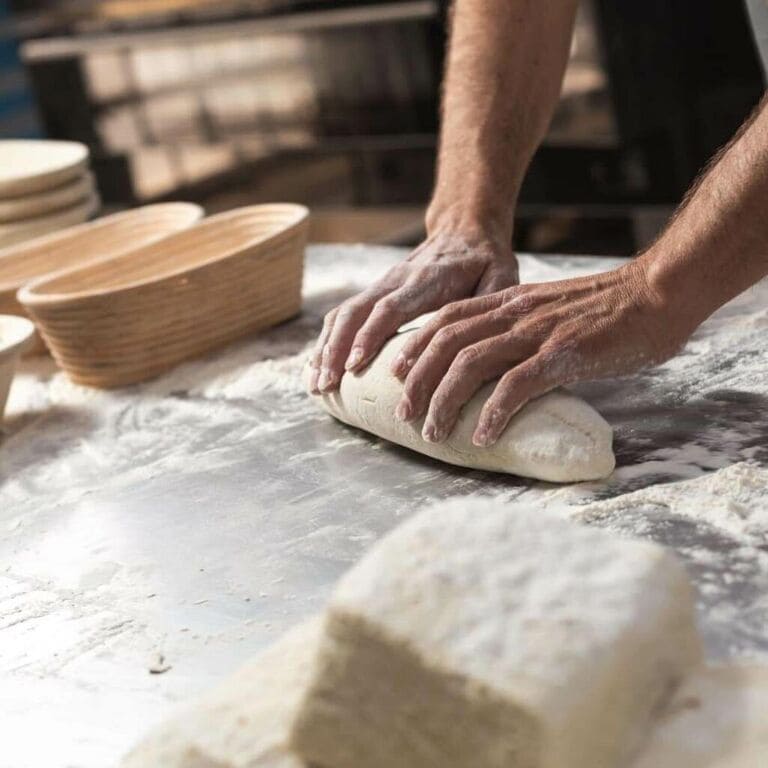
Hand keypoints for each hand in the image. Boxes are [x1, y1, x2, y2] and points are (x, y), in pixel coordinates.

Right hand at [307, 230, 518, 392]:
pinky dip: (327, 341)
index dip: (371, 335)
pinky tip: (318, 367)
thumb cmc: (485, 261)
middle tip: (326, 384)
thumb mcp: (501, 276)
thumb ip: (490, 304)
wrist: (464, 229)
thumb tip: (473, 342)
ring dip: (325, 348)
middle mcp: (397, 280)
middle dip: (336, 349)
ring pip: (343, 313)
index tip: (355, 364)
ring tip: (315, 384)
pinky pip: (343, 315)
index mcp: (427, 280)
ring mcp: (382, 285)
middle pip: (356, 311)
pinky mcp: (375, 293)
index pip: (391, 307)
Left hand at [391, 259, 687, 446]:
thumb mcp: (552, 309)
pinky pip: (516, 385)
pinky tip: (483, 437)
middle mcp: (516, 313)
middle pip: (448, 343)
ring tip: (433, 432)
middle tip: (405, 414)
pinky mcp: (564, 354)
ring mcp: (538, 332)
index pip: (448, 319)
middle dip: (418, 381)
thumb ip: (523, 328)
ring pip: (471, 364)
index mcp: (510, 301)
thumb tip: (502, 364)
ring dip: (444, 401)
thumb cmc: (610, 308)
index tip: (396, 372)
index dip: (416, 345)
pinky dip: (493, 412)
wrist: (658, 292)